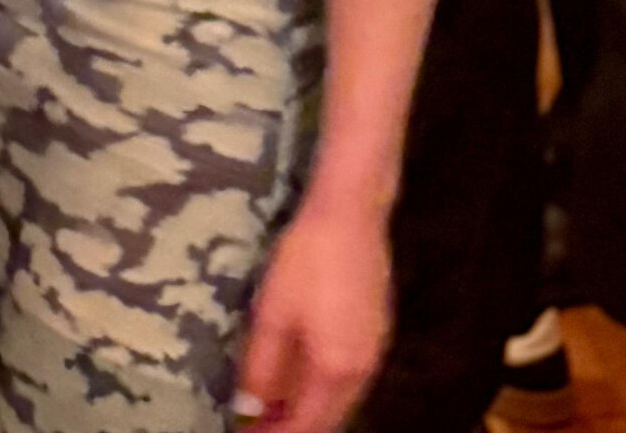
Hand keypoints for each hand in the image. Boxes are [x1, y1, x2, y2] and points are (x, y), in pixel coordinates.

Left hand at [236, 196, 390, 432]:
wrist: (351, 215)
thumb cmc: (306, 260)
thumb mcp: (273, 312)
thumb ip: (262, 366)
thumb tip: (250, 407)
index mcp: (336, 371)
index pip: (307, 426)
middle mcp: (363, 371)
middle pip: (329, 419)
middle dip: (294, 426)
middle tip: (257, 424)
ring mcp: (374, 351)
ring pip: (341, 400)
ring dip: (309, 409)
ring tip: (271, 406)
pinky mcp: (375, 332)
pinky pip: (349, 378)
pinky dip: (323, 388)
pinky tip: (300, 375)